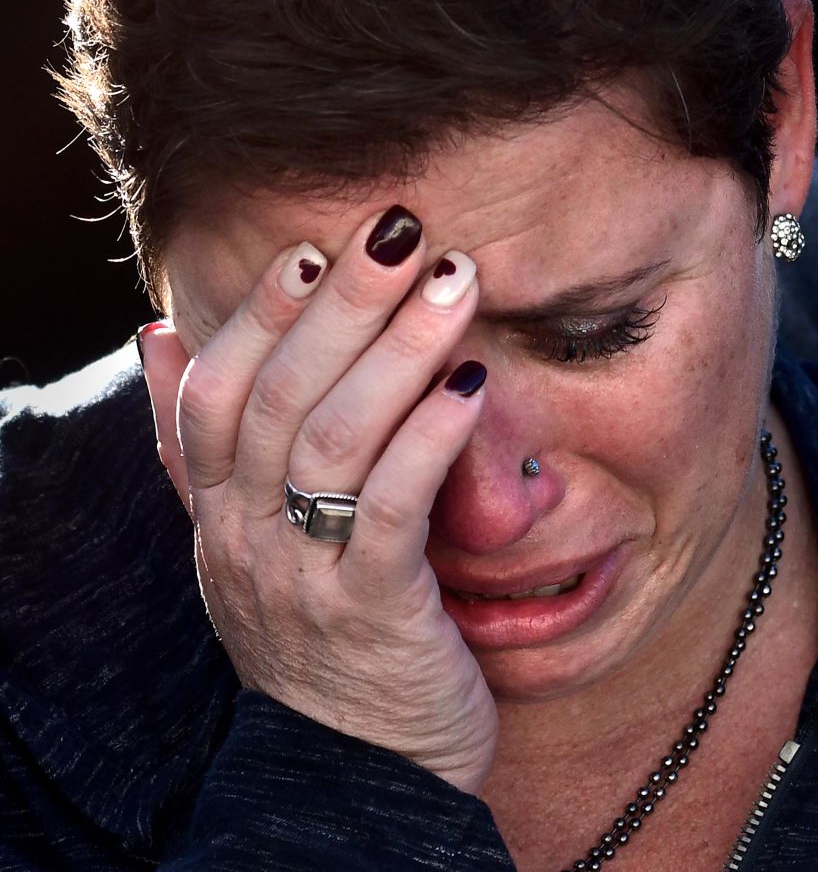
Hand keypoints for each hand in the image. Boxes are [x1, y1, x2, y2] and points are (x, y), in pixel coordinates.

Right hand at [140, 207, 497, 793]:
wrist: (350, 777)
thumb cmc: (311, 632)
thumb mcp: (237, 540)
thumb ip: (195, 444)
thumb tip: (156, 336)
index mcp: (219, 512)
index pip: (216, 395)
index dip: (258, 317)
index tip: (309, 249)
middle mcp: (248, 537)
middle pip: (283, 399)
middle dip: (341, 306)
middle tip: (397, 230)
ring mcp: (305, 577)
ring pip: (338, 441)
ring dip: (398, 351)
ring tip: (453, 280)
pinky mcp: (376, 615)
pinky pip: (393, 511)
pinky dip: (430, 439)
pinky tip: (472, 383)